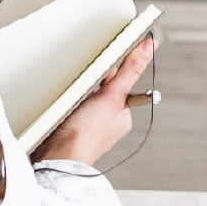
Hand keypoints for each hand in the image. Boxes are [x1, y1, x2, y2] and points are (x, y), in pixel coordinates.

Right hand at [36, 37, 155, 166]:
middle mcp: (108, 125)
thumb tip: (149, 48)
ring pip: (83, 101)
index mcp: (122, 118)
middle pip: (100, 92)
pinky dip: (64, 107)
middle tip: (80, 87)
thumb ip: (130, 71)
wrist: (57, 157)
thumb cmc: (86, 134)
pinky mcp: (70, 132)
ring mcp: (88, 129)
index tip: (98, 71)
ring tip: (68, 99)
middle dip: (88, 85)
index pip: (119, 86)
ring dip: (75, 95)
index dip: (107, 75)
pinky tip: (59, 109)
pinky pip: (69, 112)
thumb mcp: (112, 95)